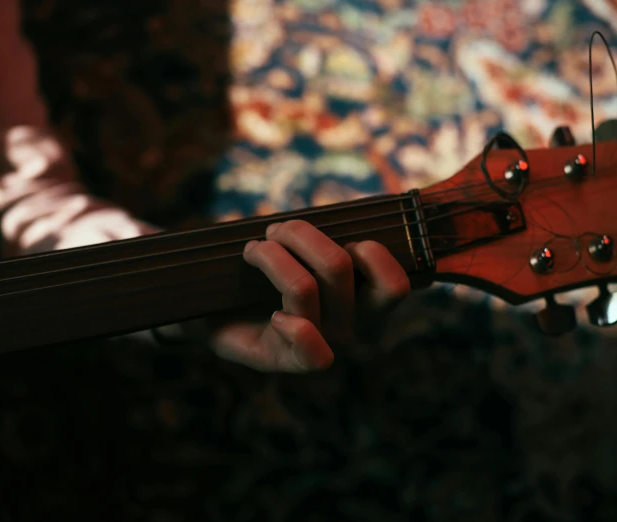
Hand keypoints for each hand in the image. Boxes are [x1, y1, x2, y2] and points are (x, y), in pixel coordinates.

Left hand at [208, 220, 410, 371]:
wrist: (221, 309)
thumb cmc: (269, 272)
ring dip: (270, 255)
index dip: (374, 253)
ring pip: (303, 286)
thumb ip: (325, 236)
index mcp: (365, 300)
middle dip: (299, 234)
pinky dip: (290, 323)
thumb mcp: (302, 250)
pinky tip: (274, 316)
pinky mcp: (285, 359)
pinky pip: (303, 340)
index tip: (343, 239)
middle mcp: (349, 325)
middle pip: (338, 266)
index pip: (395, 285)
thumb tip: (342, 217)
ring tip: (253, 250)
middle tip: (275, 230)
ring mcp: (318, 344)